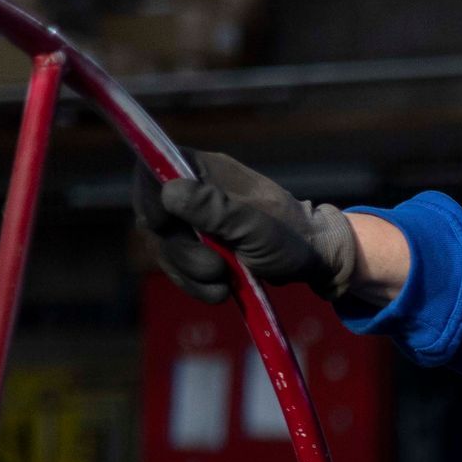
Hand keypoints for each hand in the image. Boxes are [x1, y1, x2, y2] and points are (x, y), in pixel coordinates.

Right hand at [133, 151, 358, 303]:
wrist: (312, 262)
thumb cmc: (290, 237)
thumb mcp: (255, 227)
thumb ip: (214, 210)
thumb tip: (170, 190)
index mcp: (203, 170)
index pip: (153, 169)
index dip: (149, 197)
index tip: (166, 224)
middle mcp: (192, 191)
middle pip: (155, 218)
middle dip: (180, 251)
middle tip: (215, 269)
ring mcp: (192, 222)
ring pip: (165, 248)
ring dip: (190, 274)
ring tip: (225, 285)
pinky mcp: (196, 249)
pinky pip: (178, 267)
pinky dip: (195, 284)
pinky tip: (221, 292)